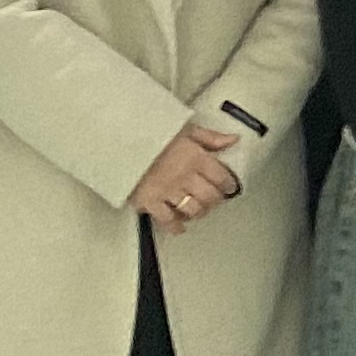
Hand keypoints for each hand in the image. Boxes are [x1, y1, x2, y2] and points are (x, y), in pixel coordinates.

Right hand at [129, 123, 243, 235]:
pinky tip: (180, 225)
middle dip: (215, 200)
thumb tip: (233, 140)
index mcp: (196, 157)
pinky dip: (176, 225)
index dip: (228, 184)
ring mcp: (168, 191)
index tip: (229, 186)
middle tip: (214, 199)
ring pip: (192, 210)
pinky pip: (168, 220)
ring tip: (198, 209)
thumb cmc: (154, 134)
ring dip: (198, 212)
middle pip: (209, 197)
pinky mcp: (150, 202)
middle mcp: (185, 177)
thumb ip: (211, 138)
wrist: (122, 142)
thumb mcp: (187, 129)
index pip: (221, 177)